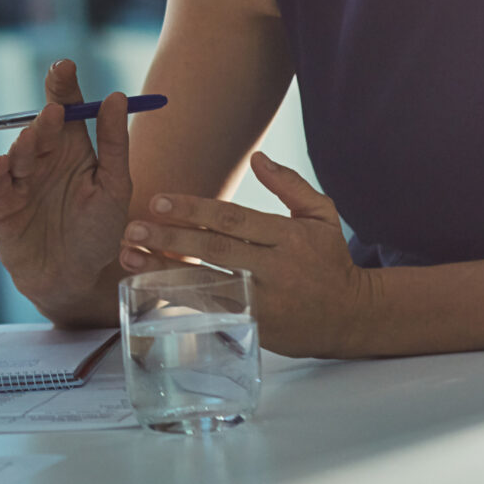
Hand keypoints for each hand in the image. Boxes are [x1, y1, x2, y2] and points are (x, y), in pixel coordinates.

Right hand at [0, 60, 134, 327]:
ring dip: (28, 140)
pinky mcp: (1, 201)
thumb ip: (113, 143)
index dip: (64, 85)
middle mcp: (44, 156)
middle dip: (46, 112)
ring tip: (40, 135)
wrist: (74, 280)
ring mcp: (20, 177)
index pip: (66, 107)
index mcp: (72, 148)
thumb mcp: (114, 187)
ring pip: (19, 147)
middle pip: (40, 123)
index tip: (65, 65)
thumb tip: (117, 96)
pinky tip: (7, 164)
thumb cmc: (98, 234)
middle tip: (55, 108)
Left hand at [121, 152, 379, 357]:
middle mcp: (276, 269)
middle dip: (172, 238)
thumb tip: (257, 156)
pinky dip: (180, 299)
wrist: (353, 317)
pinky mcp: (257, 327)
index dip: (194, 210)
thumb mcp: (321, 215)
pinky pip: (213, 311)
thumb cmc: (331, 261)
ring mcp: (266, 302)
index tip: (158, 200)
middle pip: (217, 250)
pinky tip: (149, 288)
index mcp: (289, 237)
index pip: (234, 219)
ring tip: (130, 256)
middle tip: (134, 228)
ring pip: (209, 284)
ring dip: (165, 271)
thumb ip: (289, 184)